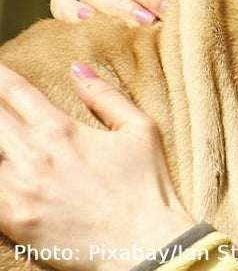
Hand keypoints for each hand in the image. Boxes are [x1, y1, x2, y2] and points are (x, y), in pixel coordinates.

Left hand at [0, 62, 194, 270]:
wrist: (147, 245)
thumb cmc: (148, 188)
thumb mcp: (141, 130)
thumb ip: (105, 96)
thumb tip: (77, 67)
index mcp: (61, 130)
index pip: (13, 90)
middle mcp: (32, 154)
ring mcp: (17, 188)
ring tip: (0, 138)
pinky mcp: (11, 219)